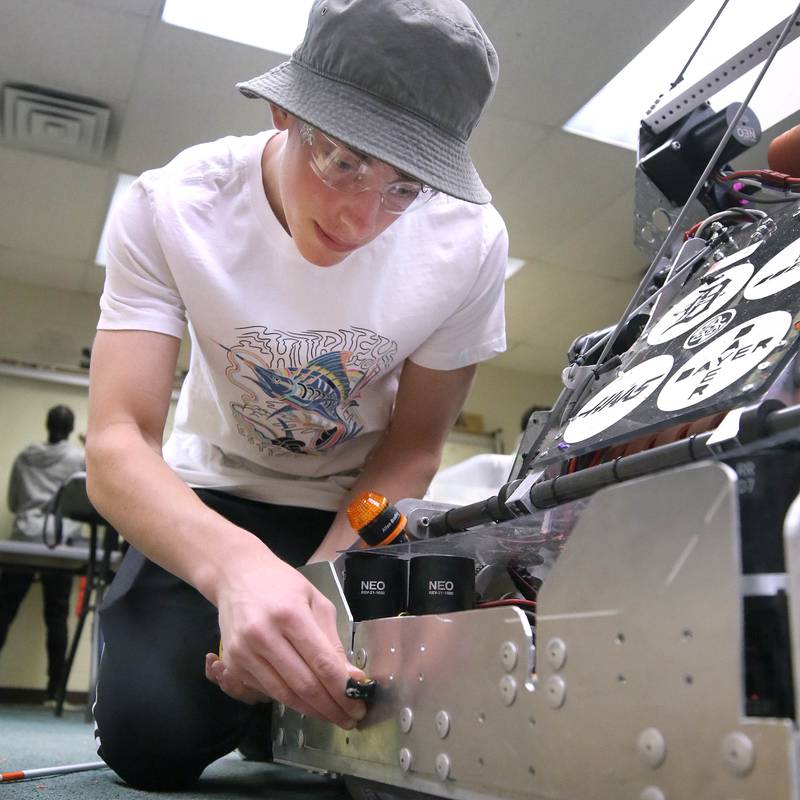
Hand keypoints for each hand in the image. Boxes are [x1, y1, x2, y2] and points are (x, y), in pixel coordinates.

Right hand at [213, 543, 366, 728]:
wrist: (236, 575)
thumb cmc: (282, 584)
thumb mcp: (315, 601)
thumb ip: (332, 640)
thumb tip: (351, 677)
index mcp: (290, 615)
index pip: (322, 663)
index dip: (343, 690)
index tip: (359, 704)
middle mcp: (264, 635)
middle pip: (303, 685)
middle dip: (331, 708)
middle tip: (351, 719)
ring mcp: (244, 652)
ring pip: (284, 695)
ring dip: (312, 711)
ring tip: (333, 715)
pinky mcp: (233, 664)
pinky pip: (267, 691)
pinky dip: (289, 700)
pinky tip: (306, 701)